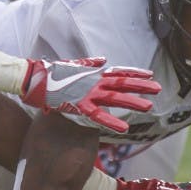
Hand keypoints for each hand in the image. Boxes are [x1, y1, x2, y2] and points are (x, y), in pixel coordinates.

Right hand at [21, 57, 161, 133]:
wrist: (33, 78)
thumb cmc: (49, 73)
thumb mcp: (72, 66)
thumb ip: (89, 64)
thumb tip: (103, 60)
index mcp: (93, 74)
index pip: (118, 73)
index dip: (135, 73)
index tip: (150, 74)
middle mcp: (93, 82)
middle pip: (122, 84)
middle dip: (141, 86)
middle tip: (158, 89)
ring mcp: (87, 94)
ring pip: (115, 99)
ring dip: (132, 102)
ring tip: (149, 107)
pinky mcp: (79, 106)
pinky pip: (98, 116)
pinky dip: (111, 122)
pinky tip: (125, 129)